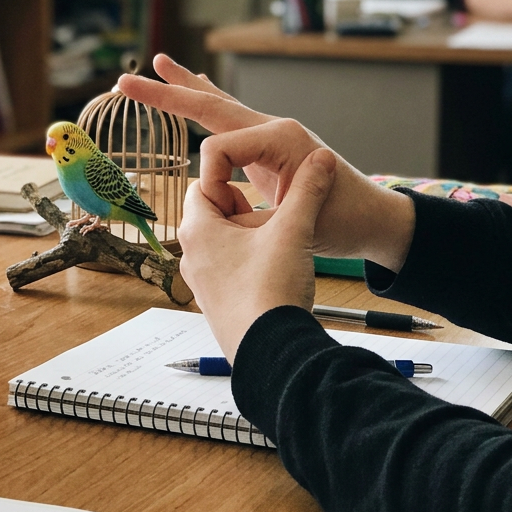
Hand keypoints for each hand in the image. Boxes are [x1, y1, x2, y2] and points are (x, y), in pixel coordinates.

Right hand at [118, 54, 414, 270]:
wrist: (374, 220)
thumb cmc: (341, 222)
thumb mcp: (293, 223)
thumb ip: (250, 214)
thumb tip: (215, 207)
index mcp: (279, 139)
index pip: (218, 149)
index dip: (211, 183)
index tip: (227, 214)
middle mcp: (274, 126)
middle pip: (209, 104)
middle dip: (168, 92)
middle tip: (130, 78)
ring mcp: (273, 131)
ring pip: (219, 104)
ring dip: (186, 87)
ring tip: (159, 64)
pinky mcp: (272, 143)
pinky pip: (231, 117)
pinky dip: (208, 101)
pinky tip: (195, 86)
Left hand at [179, 149, 335, 361]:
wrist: (271, 352)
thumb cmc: (270, 291)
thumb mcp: (294, 230)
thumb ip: (308, 189)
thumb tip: (321, 158)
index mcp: (196, 229)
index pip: (202, 183)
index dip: (231, 178)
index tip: (259, 187)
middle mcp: (191, 254)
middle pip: (214, 212)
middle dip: (245, 208)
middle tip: (274, 217)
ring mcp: (201, 281)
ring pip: (223, 242)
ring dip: (250, 235)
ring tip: (280, 242)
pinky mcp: (215, 302)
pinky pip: (227, 268)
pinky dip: (248, 261)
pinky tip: (274, 270)